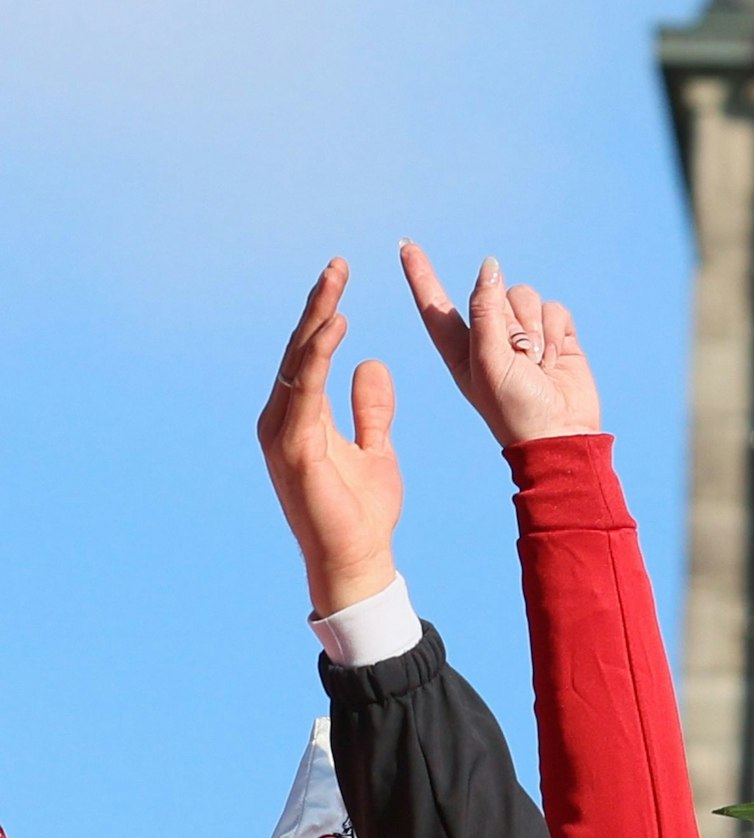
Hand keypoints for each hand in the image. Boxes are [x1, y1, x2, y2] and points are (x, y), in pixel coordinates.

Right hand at [257, 259, 402, 616]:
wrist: (357, 559)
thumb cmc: (362, 512)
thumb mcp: (374, 449)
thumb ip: (369, 409)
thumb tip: (371, 363)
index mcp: (300, 417)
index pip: (310, 355)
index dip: (325, 316)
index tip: (343, 278)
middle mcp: (283, 419)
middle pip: (298, 349)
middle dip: (318, 305)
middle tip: (338, 264)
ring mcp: (282, 432)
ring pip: (297, 362)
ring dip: (317, 321)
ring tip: (337, 284)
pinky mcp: (292, 448)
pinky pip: (304, 391)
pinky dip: (318, 357)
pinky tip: (336, 328)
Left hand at [401, 243, 600, 446]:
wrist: (559, 435)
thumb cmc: (515, 408)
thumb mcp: (488, 358)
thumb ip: (485, 308)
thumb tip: (490, 267)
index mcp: (461, 347)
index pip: (436, 303)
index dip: (421, 274)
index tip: (405, 245)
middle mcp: (490, 336)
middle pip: (493, 293)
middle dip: (509, 319)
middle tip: (518, 357)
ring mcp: (524, 335)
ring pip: (525, 296)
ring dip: (533, 328)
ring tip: (538, 362)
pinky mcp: (554, 336)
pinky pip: (553, 309)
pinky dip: (554, 332)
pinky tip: (554, 360)